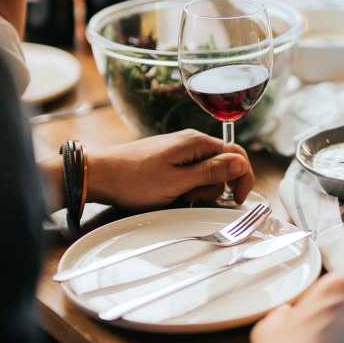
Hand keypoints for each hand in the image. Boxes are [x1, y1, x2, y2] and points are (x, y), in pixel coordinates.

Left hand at [86, 130, 255, 207]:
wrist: (100, 175)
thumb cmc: (133, 180)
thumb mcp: (177, 182)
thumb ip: (211, 173)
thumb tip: (242, 164)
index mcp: (197, 143)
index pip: (237, 155)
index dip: (243, 178)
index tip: (238, 200)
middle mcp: (191, 142)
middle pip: (223, 166)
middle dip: (215, 187)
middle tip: (193, 198)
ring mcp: (180, 151)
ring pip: (207, 173)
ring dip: (199, 190)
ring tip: (178, 196)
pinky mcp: (171, 160)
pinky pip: (191, 174)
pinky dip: (188, 187)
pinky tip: (174, 195)